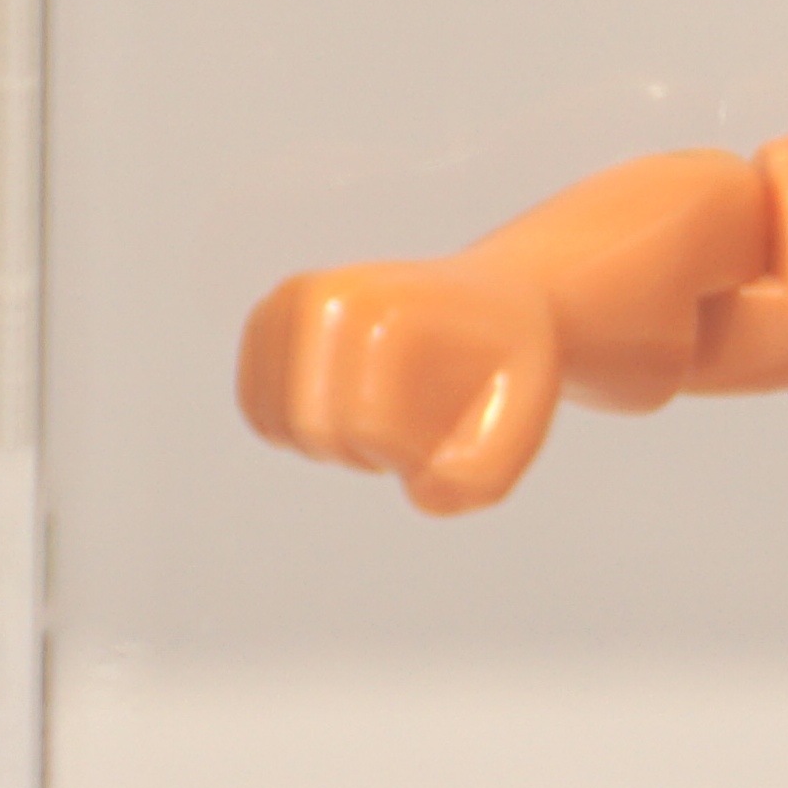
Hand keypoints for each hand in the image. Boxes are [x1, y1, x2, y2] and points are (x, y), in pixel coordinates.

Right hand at [236, 257, 561, 514]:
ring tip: (393, 408)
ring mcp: (286, 302)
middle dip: (372, 454)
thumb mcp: (526, 420)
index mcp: (380, 309)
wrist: (497, 300)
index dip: (413, 455)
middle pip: (316, 431)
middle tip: (424, 421)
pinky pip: (261, 415)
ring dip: (341, 446)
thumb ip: (482, 477)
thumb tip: (417, 492)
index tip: (453, 423)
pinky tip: (355, 406)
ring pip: (280, 427)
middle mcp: (321, 294)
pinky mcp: (267, 322)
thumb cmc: (509, 367)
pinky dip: (307, 433)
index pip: (367, 428)